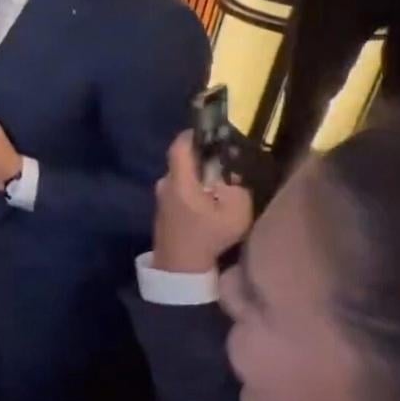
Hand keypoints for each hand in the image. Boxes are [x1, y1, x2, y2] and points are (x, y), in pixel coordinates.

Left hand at [152, 132, 253, 273]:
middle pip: (182, 161)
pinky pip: (178, 190)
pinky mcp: (163, 212)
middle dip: (202, 158)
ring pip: (181, 177)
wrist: (180, 269)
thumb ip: (238, 188)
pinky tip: (208, 199)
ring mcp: (161, 199)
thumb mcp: (236, 213)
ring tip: (219, 180)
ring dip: (197, 176)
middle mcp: (165, 185)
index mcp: (179, 180)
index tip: (212, 131)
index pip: (180, 145)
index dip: (194, 134)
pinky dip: (192, 189)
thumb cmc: (207, 237)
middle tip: (224, 158)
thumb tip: (232, 177)